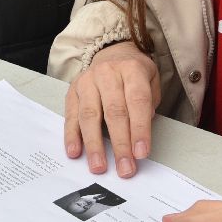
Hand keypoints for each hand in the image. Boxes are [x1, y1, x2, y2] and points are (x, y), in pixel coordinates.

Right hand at [63, 41, 159, 177]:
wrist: (112, 53)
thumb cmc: (134, 75)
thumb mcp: (152, 81)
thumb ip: (150, 105)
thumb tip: (140, 133)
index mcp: (132, 69)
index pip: (137, 101)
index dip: (140, 129)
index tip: (141, 154)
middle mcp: (107, 73)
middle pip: (114, 111)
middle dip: (120, 144)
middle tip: (124, 168)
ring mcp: (87, 82)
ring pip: (89, 115)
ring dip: (94, 144)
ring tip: (99, 166)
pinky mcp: (72, 91)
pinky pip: (70, 115)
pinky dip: (72, 136)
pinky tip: (75, 152)